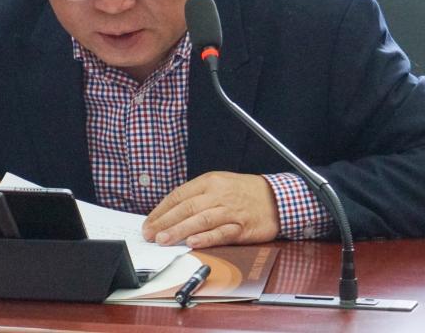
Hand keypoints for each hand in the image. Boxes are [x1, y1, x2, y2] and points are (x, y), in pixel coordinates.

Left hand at [141, 172, 279, 248]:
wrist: (275, 198)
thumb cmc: (244, 192)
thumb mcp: (218, 184)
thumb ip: (197, 197)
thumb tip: (171, 213)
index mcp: (209, 182)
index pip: (179, 196)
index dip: (161, 211)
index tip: (149, 223)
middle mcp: (217, 194)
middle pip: (186, 208)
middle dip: (165, 222)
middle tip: (150, 234)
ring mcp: (230, 210)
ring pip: (200, 220)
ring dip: (179, 231)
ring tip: (164, 240)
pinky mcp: (242, 226)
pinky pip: (221, 232)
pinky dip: (206, 238)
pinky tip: (192, 242)